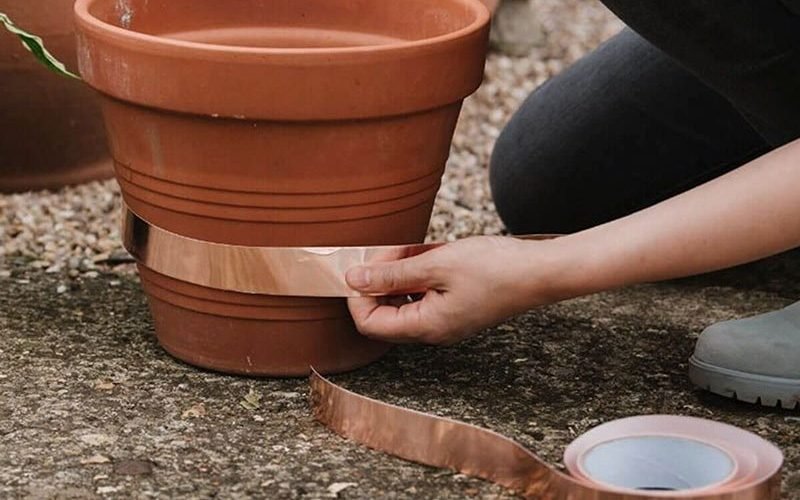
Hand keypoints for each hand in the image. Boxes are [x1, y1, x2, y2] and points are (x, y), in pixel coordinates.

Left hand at [345, 236, 559, 344]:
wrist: (541, 271)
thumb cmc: (495, 268)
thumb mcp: (436, 264)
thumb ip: (392, 274)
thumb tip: (353, 280)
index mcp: (427, 327)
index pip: (370, 323)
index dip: (358, 294)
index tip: (363, 265)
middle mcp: (434, 330)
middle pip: (385, 312)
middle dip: (379, 280)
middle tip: (390, 251)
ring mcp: (446, 319)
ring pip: (404, 300)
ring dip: (400, 273)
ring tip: (411, 249)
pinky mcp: (456, 306)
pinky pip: (424, 293)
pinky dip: (419, 273)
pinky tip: (428, 253)